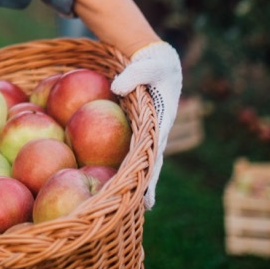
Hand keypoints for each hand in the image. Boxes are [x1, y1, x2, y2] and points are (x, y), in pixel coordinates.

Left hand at [111, 41, 181, 208]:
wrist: (157, 60)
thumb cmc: (153, 65)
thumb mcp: (146, 66)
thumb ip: (133, 76)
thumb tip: (116, 88)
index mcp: (161, 122)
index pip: (155, 153)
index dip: (152, 174)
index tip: (149, 194)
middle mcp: (155, 131)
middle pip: (150, 162)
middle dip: (147, 184)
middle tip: (143, 207)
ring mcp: (146, 131)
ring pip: (139, 157)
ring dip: (134, 176)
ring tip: (128, 200)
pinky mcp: (136, 127)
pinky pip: (127, 145)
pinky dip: (122, 159)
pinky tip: (108, 171)